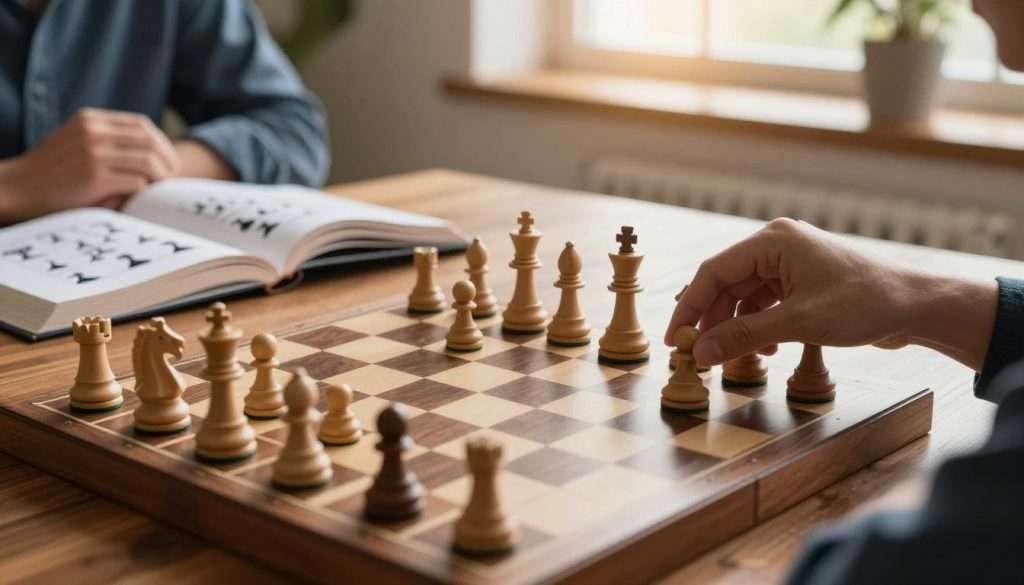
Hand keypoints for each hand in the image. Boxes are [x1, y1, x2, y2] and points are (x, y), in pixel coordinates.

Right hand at [0, 108, 179, 222]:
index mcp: (91, 119)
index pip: (142, 125)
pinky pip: (136, 181)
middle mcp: (94, 132)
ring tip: (160, 188)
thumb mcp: (76, 141)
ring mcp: (94, 153)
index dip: (162, 143)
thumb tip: (154, 151)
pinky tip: (140, 197)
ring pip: (148, 161)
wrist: (18, 188)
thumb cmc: (51, 171)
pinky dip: (144, 190)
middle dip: (168, 160)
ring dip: (160, 177)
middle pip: (151, 141)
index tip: (168, 161)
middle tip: (172, 177)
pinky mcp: (94, 177)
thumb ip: (107, 140)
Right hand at [664, 218, 997, 370]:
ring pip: (743, 297)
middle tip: (698, 355)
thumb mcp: (797, 323)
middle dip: (712, 321)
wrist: (916, 307)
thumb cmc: (864, 304)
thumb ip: (743, 337)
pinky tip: (763, 350)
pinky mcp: (801, 282)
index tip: (674, 339)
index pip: (713, 273)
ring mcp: (789, 264)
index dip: (689, 307)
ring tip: (733, 358)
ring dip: (735, 328)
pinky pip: (764, 303)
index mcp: (773, 241)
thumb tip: (700, 354)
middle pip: (725, 285)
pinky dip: (757, 327)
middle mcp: (777, 246)